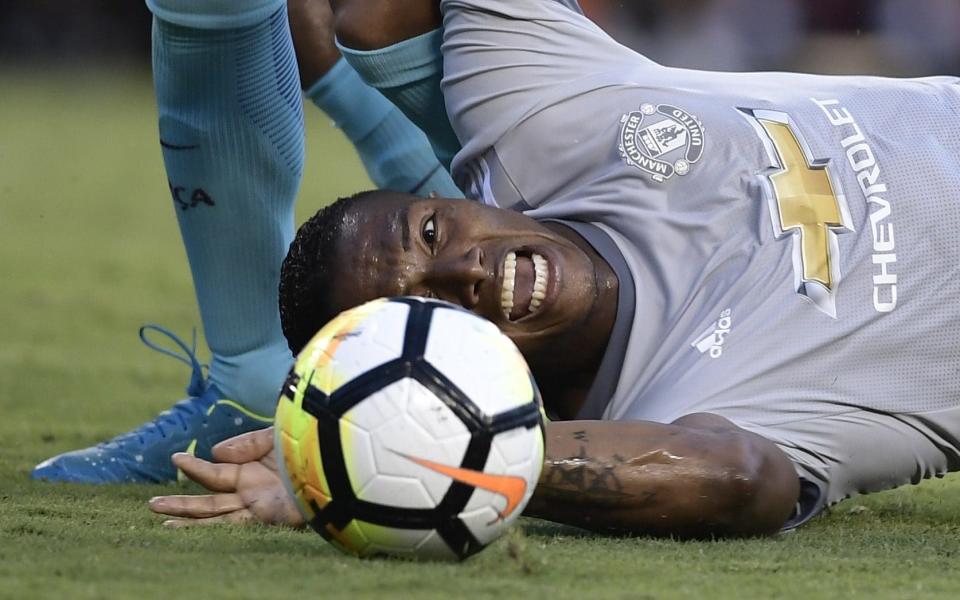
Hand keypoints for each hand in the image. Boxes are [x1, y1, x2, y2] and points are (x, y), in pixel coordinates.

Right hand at [148, 427, 304, 527]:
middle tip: (150, 506)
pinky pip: (231, 522)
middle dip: (182, 504)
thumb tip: (215, 453)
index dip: (195, 467)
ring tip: (158, 521)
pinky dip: (207, 525)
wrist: (337, 460)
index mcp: (253, 470)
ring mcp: (258, 504)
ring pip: (214, 514)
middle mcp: (252, 490)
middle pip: (210, 500)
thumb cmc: (313, 446)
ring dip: (186, 518)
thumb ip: (247, 443)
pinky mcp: (266, 515)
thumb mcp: (275, 435)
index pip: (217, 472)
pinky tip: (189, 530)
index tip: (175, 458)